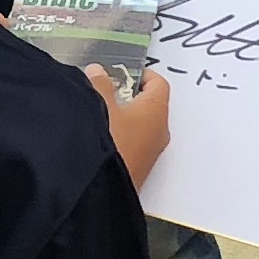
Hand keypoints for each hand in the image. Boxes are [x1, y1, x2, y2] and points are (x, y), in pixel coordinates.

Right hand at [87, 59, 172, 183]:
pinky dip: (122, 136)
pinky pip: (135, 144)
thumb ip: (99, 84)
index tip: (123, 72)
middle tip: (106, 91)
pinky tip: (101, 138)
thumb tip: (98, 71)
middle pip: (151, 105)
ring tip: (99, 114)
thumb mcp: (99, 105)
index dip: (142, 74)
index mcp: (156, 111)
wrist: (101, 187)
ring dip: (124, 118)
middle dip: (130, 96)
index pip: (159, 84)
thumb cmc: (107, 142)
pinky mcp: (139, 168)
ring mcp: (151, 153)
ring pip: (142, 126)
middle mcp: (160, 131)